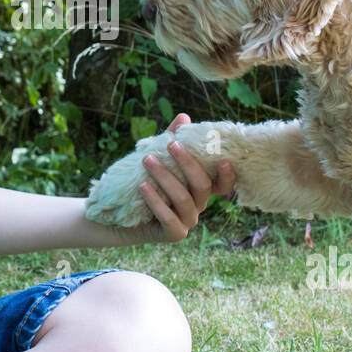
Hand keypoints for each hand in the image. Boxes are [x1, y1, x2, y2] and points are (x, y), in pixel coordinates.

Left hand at [135, 113, 236, 242]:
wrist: (123, 213)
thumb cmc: (147, 181)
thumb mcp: (160, 158)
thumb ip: (173, 139)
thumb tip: (184, 117)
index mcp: (201, 189)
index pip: (223, 185)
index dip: (228, 175)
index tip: (224, 159)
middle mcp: (199, 206)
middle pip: (202, 186)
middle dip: (187, 163)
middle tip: (170, 144)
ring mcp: (188, 221)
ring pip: (183, 199)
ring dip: (165, 177)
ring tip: (147, 160)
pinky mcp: (174, 234)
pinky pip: (168, 218)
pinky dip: (156, 201)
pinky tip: (143, 186)